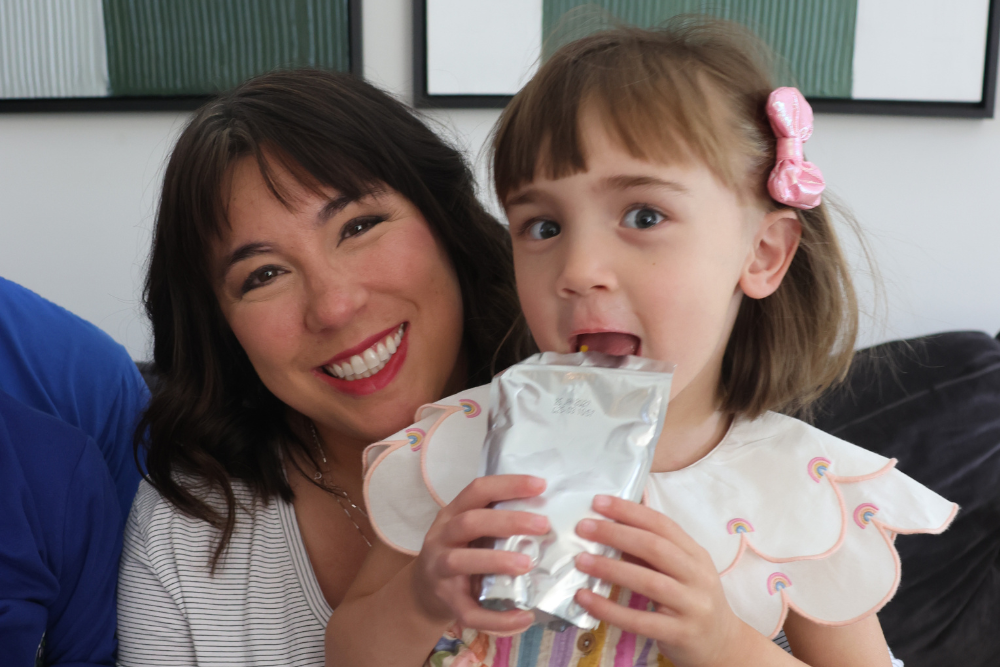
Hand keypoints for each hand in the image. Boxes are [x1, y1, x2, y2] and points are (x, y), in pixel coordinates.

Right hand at [411, 475, 548, 633]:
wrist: (422, 593)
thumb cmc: (459, 553)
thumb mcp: (469, 532)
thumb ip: (495, 522)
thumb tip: (549, 515)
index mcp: (452, 514)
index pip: (477, 490)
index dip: (508, 485)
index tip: (541, 485)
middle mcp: (441, 537)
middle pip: (470, 522)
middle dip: (508, 521)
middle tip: (543, 525)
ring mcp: (440, 570)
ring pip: (461, 561)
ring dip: (496, 561)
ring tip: (528, 564)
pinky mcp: (447, 601)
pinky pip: (470, 612)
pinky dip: (498, 618)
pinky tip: (524, 618)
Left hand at [572, 495, 746, 666]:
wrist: (723, 645)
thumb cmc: (693, 601)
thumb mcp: (679, 572)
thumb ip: (648, 554)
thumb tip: (607, 532)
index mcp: (696, 554)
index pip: (662, 524)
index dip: (629, 511)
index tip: (599, 502)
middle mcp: (698, 576)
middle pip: (655, 547)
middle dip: (616, 533)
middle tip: (583, 527)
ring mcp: (693, 605)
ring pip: (649, 582)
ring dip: (611, 569)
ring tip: (581, 561)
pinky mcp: (681, 633)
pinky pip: (641, 621)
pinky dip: (610, 610)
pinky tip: (587, 600)